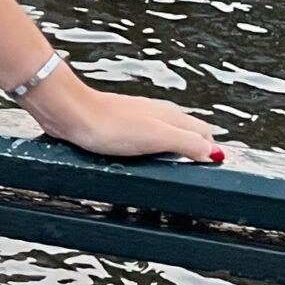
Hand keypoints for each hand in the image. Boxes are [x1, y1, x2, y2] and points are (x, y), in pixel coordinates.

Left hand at [22, 64, 223, 163]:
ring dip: (173, 149)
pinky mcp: (118, 127)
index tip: (210, 170)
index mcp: (170, 116)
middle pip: (186, 132)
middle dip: (195, 149)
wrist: (71, 113)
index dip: (209, 150)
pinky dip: (151, 150)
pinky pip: (143, 138)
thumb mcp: (156, 137)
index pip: (203, 132)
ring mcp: (137, 119)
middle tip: (196, 171)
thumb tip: (214, 154)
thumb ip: (187, 143)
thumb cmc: (110, 125)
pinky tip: (143, 160)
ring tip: (174, 168)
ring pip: (165, 134)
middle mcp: (156, 114)